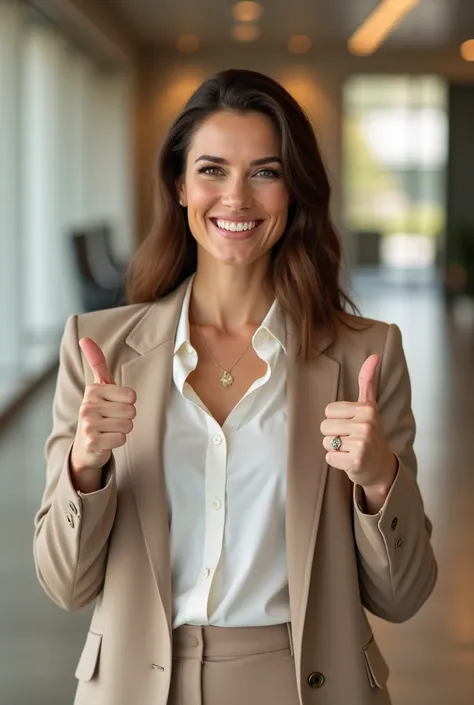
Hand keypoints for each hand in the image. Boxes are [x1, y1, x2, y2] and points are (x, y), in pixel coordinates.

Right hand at [70, 338, 136, 474]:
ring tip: (109, 429)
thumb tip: (85, 338)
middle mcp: (87, 406)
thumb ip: (97, 363)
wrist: (86, 445)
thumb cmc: (98, 412)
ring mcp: (88, 425)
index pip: (132, 396)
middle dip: (126, 418)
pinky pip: (121, 439)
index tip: (114, 406)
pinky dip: (118, 441)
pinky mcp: (92, 442)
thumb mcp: (99, 387)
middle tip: (112, 420)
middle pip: (131, 411)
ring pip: (128, 426)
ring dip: (122, 430)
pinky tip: (106, 440)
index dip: (128, 403)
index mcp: (93, 390)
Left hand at [320, 354, 396, 498]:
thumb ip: (367, 381)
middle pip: (325, 426)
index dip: (336, 419)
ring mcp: (362, 444)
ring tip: (350, 449)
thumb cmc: (370, 434)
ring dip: (335, 448)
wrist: (381, 466)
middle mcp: (366, 425)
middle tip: (350, 439)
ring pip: (326, 442)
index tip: (352, 425)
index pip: (329, 410)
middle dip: (334, 434)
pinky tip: (350, 460)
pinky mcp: (356, 461)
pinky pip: (329, 457)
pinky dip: (337, 461)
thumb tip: (373, 355)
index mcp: (367, 408)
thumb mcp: (369, 406)